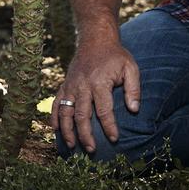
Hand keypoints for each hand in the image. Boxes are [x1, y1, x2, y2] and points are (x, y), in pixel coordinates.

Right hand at [50, 39, 140, 153]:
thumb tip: (134, 110)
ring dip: (67, 130)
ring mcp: (71, 85)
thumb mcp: (130, 68)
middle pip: (81, 115)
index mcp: (99, 82)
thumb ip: (134, 89)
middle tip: (91, 149)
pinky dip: (54, 117)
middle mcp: (82, 85)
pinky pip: (56, 103)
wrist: (95, 40)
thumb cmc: (115, 56)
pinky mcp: (65, 85)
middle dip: (86, 135)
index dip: (109, 126)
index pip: (104, 110)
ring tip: (72, 145)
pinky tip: (56, 130)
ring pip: (65, 112)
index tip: (114, 139)